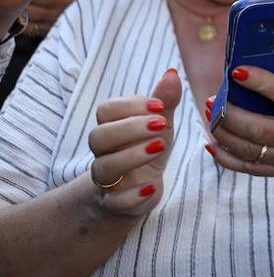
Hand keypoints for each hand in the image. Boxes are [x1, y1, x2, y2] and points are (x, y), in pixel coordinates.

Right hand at [87, 68, 181, 215]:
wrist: (136, 192)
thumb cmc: (147, 148)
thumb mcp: (160, 124)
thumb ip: (165, 101)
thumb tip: (172, 73)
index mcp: (112, 128)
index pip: (106, 110)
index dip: (130, 106)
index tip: (160, 106)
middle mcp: (104, 153)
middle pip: (98, 136)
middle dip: (129, 128)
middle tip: (162, 125)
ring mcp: (107, 180)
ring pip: (104, 167)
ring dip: (132, 155)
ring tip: (161, 146)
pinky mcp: (115, 204)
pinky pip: (115, 201)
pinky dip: (132, 195)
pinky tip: (152, 186)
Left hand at [205, 31, 273, 177]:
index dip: (260, 83)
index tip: (237, 71)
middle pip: (259, 128)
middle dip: (230, 114)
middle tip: (211, 98)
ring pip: (249, 149)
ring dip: (223, 133)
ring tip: (208, 114)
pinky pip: (248, 168)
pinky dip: (226, 158)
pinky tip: (212, 142)